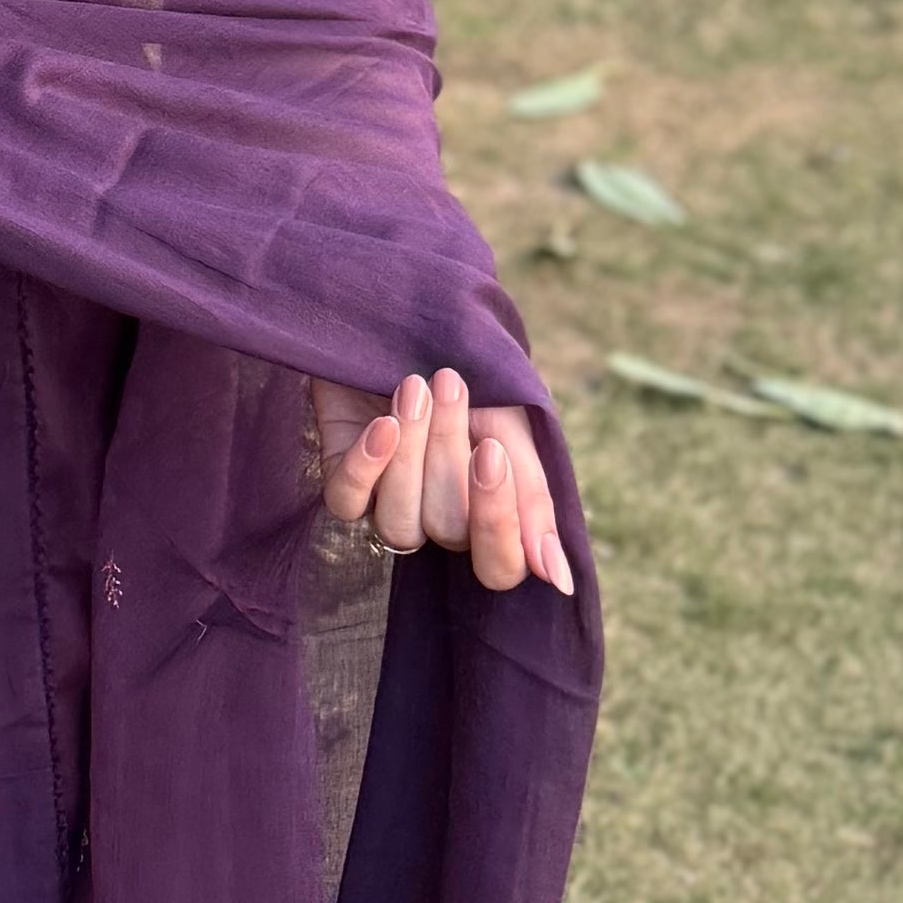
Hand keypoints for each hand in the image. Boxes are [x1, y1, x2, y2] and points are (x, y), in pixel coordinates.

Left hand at [315, 368, 572, 594]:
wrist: (405, 321)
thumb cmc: (471, 377)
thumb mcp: (512, 424)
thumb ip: (533, 496)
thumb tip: (560, 581)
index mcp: (487, 513)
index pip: (499, 568)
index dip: (497, 524)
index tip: (492, 453)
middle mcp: (439, 520)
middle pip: (448, 529)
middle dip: (447, 453)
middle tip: (449, 383)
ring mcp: (388, 506)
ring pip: (399, 523)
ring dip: (410, 449)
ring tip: (414, 385)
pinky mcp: (342, 486)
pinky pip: (349, 502)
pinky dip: (366, 464)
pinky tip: (381, 423)